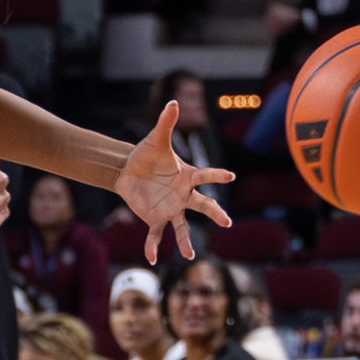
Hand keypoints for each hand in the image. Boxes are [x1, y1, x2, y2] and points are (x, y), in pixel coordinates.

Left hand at [114, 100, 232, 261]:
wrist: (128, 170)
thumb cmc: (146, 154)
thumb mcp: (155, 139)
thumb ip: (166, 123)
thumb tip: (173, 101)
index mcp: (188, 176)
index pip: (206, 175)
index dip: (217, 175)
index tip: (231, 175)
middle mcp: (184, 195)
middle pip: (203, 205)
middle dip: (214, 213)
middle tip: (226, 221)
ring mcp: (171, 208)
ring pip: (182, 227)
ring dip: (186, 241)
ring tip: (190, 255)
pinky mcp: (155, 218)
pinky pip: (156, 234)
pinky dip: (153, 245)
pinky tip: (152, 258)